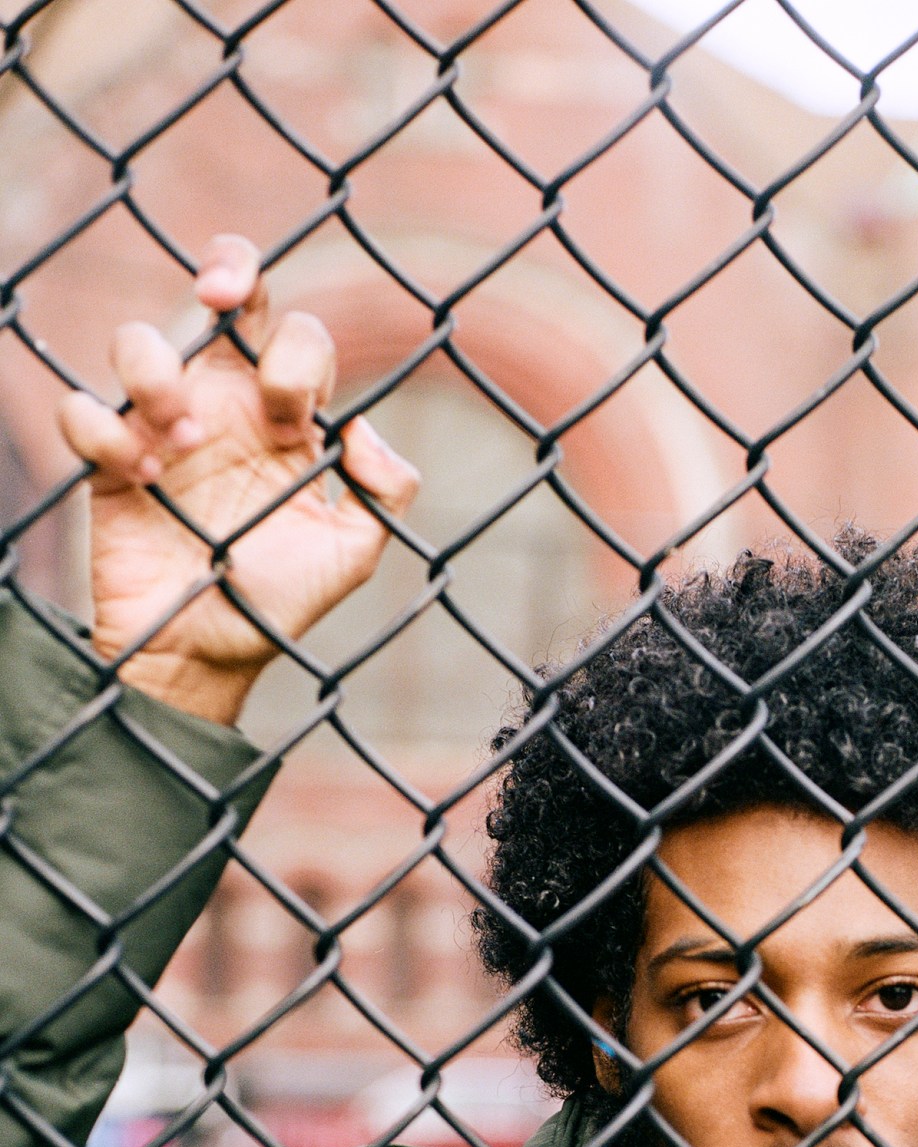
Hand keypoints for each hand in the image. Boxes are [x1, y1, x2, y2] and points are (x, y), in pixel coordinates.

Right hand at [56, 235, 419, 724]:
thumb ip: (385, 491)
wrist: (206, 657)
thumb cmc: (279, 604)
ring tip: (181, 443)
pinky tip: (142, 482)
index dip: (297, 353)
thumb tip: (364, 429)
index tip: (290, 415)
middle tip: (221, 296)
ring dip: (157, 373)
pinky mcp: (107, 461)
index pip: (299, 336)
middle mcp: (225, 406)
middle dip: (227, 269)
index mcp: (288, 419)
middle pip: (226, 295)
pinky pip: (82, 408)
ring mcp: (161, 426)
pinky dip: (105, 433)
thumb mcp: (353, 555)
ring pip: (139, 339)